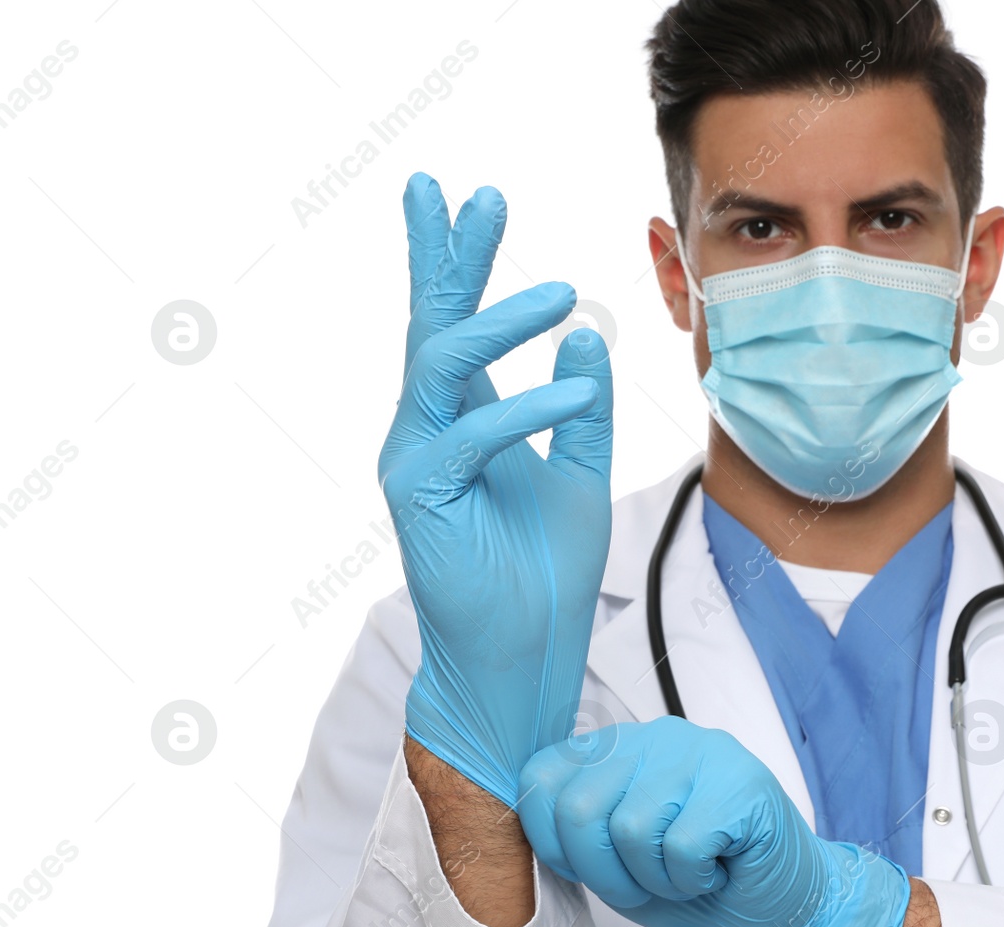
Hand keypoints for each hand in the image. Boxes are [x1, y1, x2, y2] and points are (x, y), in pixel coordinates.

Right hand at [379, 173, 612, 809]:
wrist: (526, 655)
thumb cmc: (546, 571)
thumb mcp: (583, 473)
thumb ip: (585, 409)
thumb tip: (584, 335)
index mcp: (467, 419)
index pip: (456, 326)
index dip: (454, 260)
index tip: (460, 196)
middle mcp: (432, 428)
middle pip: (432, 323)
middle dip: (450, 254)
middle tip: (473, 194)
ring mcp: (418, 459)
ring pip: (442, 364)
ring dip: (499, 320)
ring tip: (561, 292)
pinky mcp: (421, 497)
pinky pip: (471, 435)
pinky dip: (528, 409)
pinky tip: (577, 392)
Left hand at [516, 718, 912, 926]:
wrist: (787, 902)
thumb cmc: (702, 883)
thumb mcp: (619, 863)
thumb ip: (577, 831)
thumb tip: (524, 816)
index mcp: (620, 750)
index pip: (542, 775)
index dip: (553, 840)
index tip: (595, 868)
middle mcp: (657, 738)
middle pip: (578, 807)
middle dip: (605, 872)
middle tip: (650, 882)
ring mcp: (701, 752)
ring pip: (630, 829)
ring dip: (657, 879)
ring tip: (690, 872)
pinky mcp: (738, 781)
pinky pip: (680, 846)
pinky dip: (693, 879)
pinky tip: (717, 868)